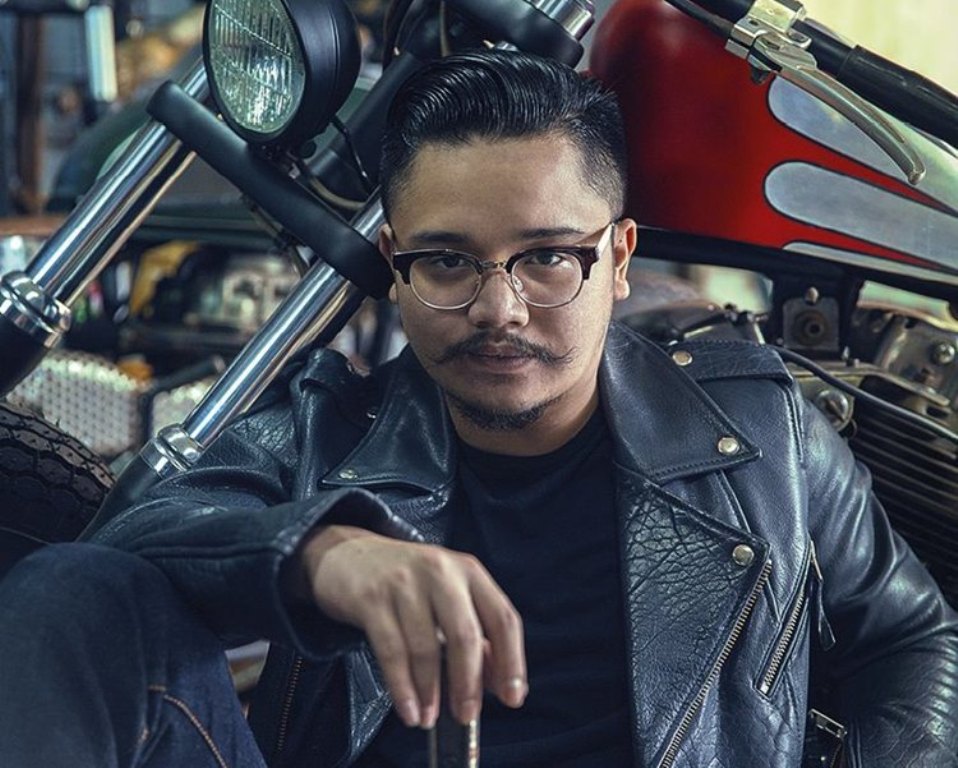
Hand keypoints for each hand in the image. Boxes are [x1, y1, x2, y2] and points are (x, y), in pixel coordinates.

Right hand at [298, 525, 526, 727]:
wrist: (351, 556)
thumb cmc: (407, 583)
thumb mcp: (448, 598)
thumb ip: (476, 636)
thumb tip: (499, 682)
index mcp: (469, 572)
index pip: (503, 618)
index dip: (512, 661)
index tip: (512, 697)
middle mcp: (441, 572)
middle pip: (465, 635)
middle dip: (468, 684)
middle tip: (466, 716)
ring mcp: (405, 583)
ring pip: (425, 646)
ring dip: (430, 692)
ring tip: (429, 717)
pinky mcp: (372, 598)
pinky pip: (391, 651)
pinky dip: (402, 688)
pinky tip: (408, 709)